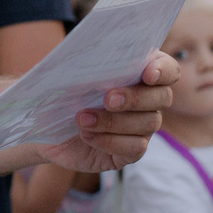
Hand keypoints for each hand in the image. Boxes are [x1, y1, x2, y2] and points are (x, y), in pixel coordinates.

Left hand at [37, 51, 178, 174]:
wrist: (45, 124)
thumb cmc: (61, 91)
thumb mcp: (70, 74)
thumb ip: (89, 64)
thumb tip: (96, 60)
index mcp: (140, 73)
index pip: (168, 69)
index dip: (163, 70)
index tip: (148, 74)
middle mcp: (148, 101)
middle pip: (162, 97)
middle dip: (135, 98)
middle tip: (107, 99)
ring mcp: (142, 128)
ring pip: (148, 123)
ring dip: (114, 121)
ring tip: (82, 119)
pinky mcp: (130, 152)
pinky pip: (135, 148)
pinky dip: (110, 140)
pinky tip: (87, 135)